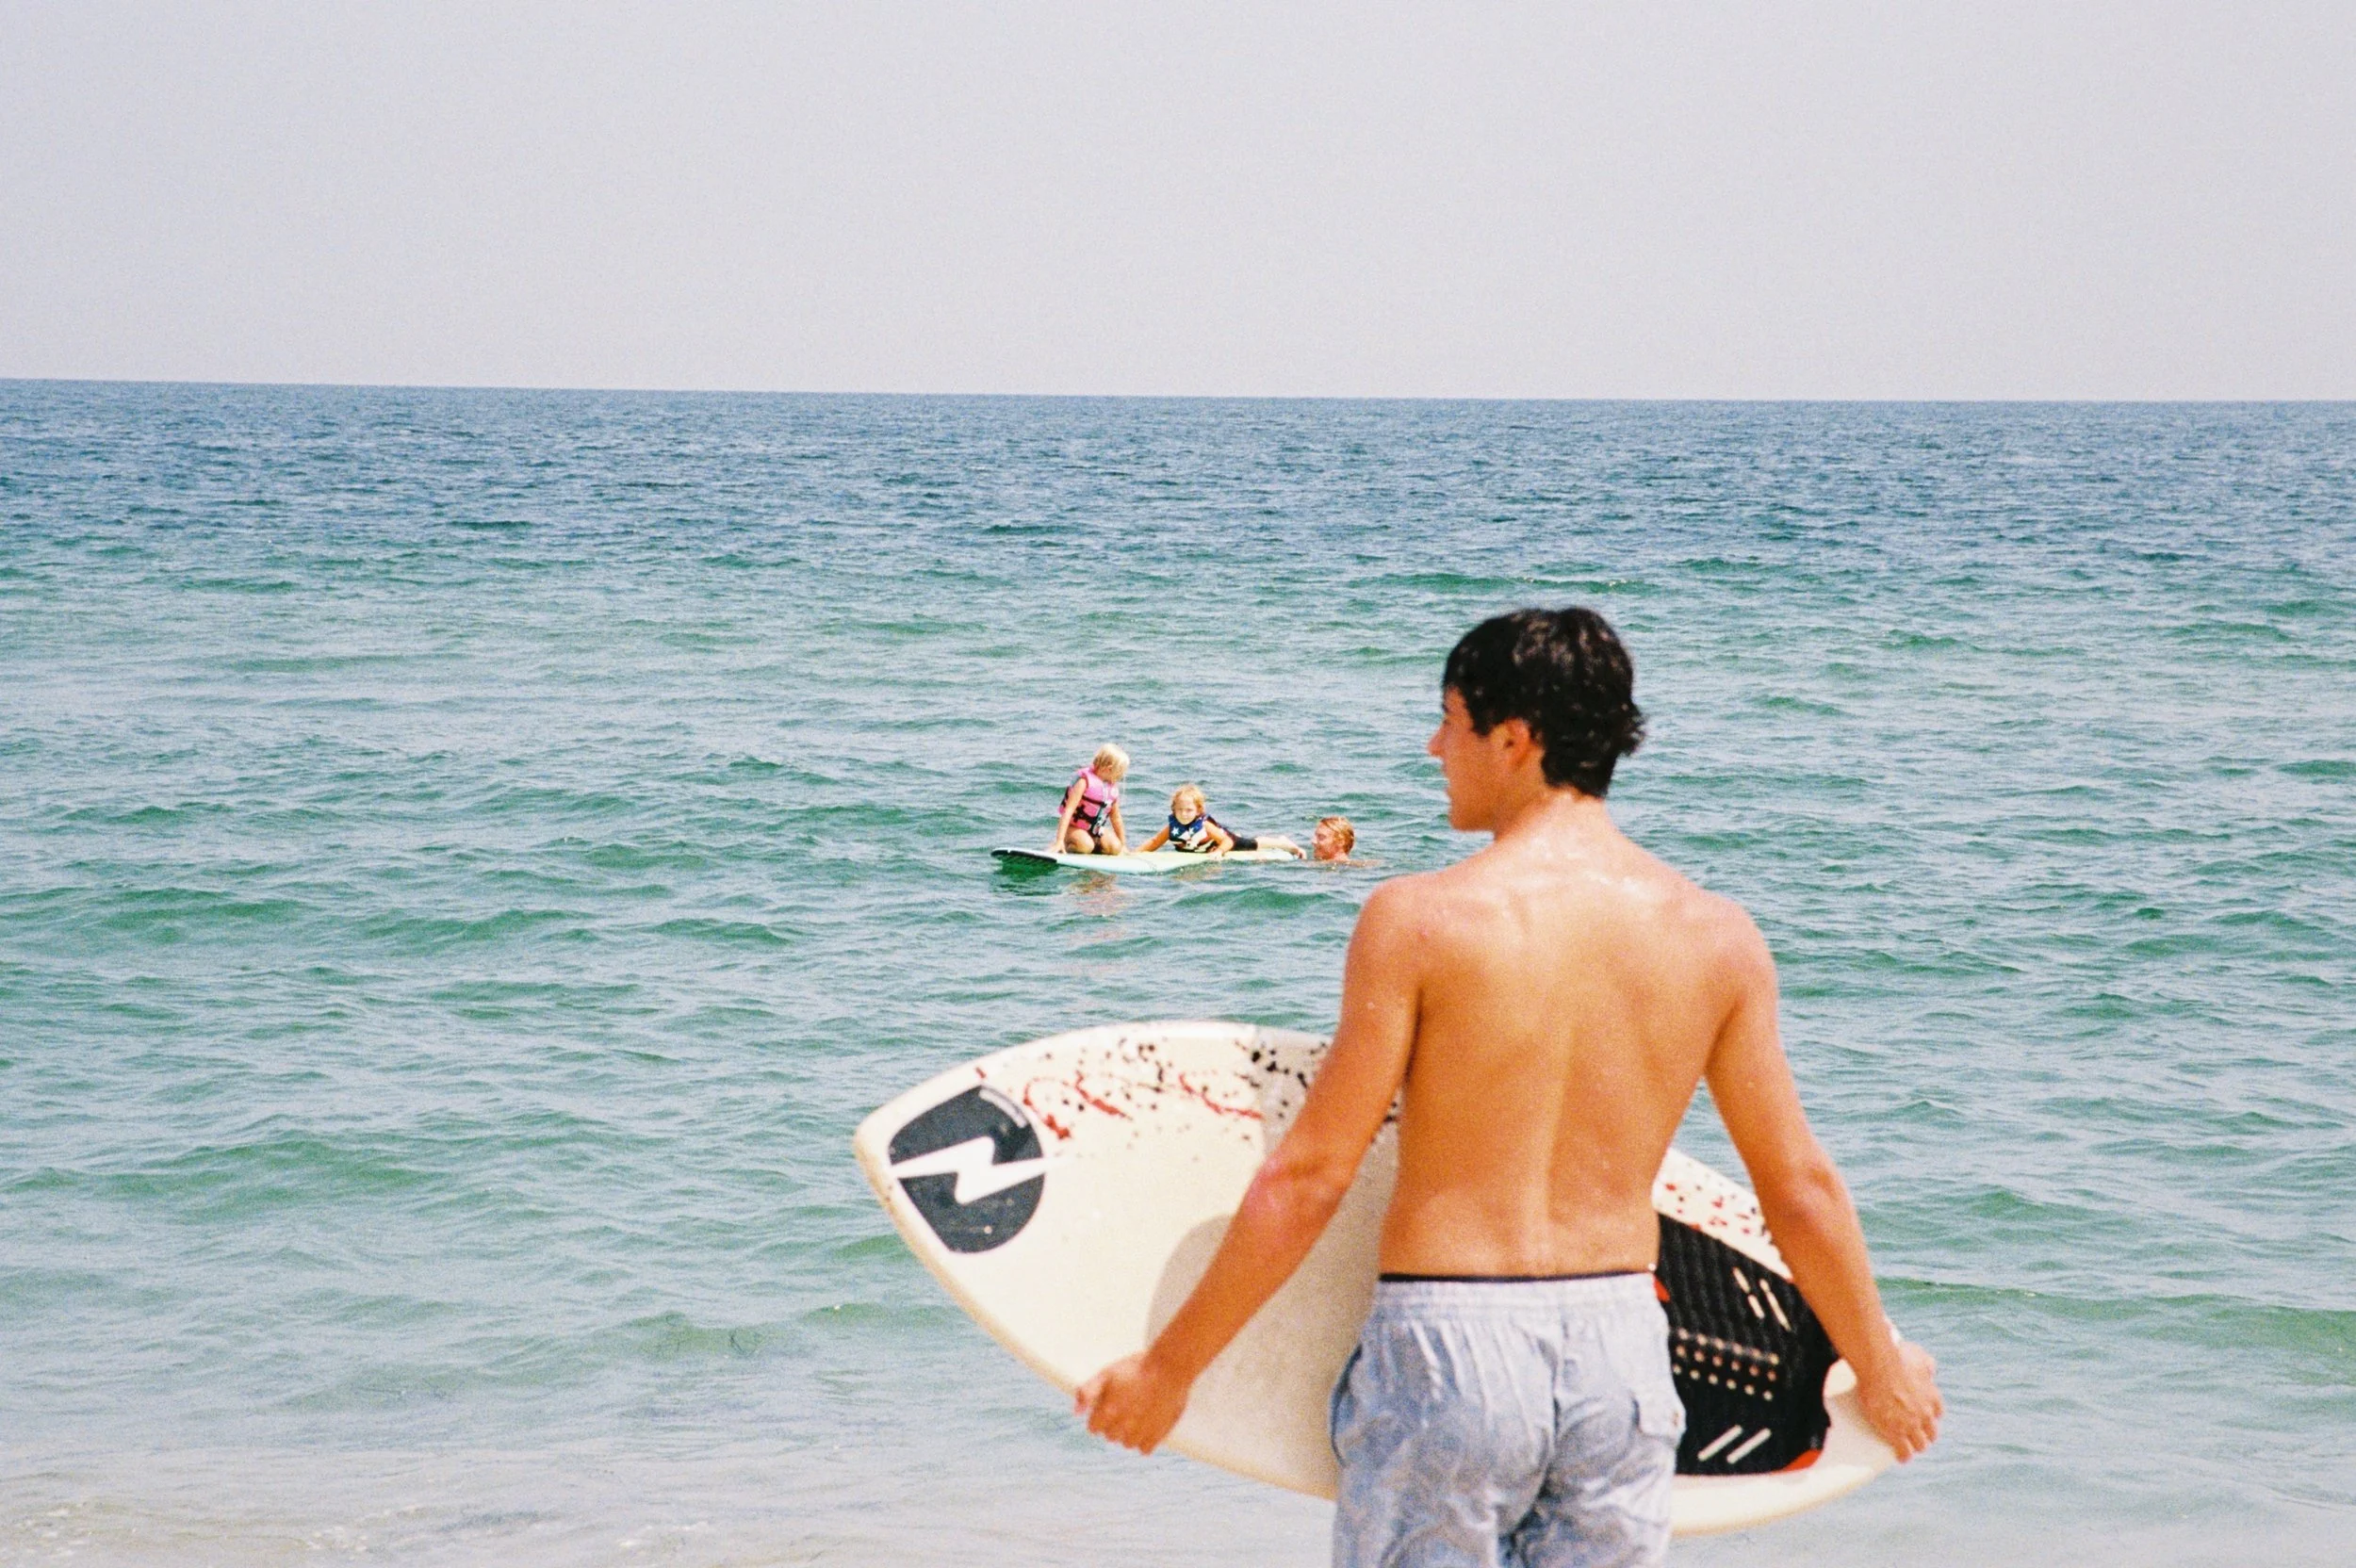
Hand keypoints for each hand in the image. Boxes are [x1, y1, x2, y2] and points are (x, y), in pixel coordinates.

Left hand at [1074, 1351, 1191, 1454]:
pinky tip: (1148, 1424)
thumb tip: (1076, 1412)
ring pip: (1127, 1444)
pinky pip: (1145, 1449)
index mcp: (1109, 1412)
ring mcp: (1142, 1432)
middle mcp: (1124, 1426)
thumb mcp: (1107, 1373)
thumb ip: (1087, 1392)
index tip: (1108, 1405)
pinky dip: (1144, 1440)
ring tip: (1137, 1415)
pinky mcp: (1158, 1434)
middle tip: (1125, 1407)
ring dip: (1129, 1433)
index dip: (1099, 1416)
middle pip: (1110, 1436)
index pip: (1094, 1428)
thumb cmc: (1137, 1367)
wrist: (1170, 1367)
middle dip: (1113, 1424)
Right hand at [1856, 1340, 1942, 1460]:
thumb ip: (1927, 1364)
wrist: (1880, 1367)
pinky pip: (1903, 1451)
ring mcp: (1911, 1425)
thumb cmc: (1897, 1358)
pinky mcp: (1896, 1432)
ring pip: (1919, 1444)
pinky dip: (1903, 1456)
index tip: (1924, 1417)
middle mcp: (1926, 1414)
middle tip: (1917, 1436)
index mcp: (1932, 1397)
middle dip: (1925, 1435)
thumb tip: (1931, 1368)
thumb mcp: (1919, 1356)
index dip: (1930, 1417)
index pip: (1937, 1413)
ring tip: (1909, 1448)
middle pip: (1931, 1432)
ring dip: (1915, 1446)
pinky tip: (1901, 1458)